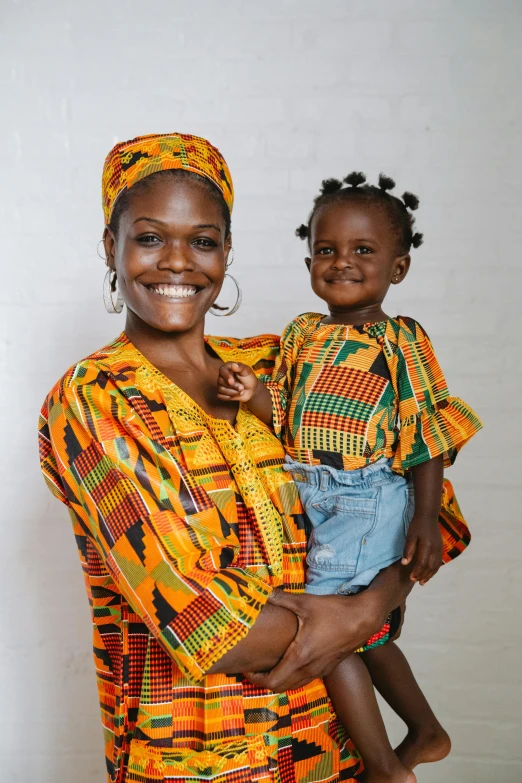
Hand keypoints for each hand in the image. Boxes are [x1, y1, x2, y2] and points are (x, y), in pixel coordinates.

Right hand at [217, 362, 258, 401]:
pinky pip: (220, 396)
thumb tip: (233, 365)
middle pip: (221, 381)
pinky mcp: (221, 393)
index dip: (226, 376)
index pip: (222, 370)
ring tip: (241, 391)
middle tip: (242, 387)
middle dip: (233, 386)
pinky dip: (229, 397)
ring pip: (221, 389)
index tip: (232, 381)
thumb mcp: (247, 371)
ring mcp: (221, 384)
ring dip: (233, 392)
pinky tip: (236, 394)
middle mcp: (222, 375)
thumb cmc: (249, 378)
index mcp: (227, 367)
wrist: (251, 389)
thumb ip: (240, 367)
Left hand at [245, 588, 385, 692]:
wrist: (364, 619)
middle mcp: (309, 668)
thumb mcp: (305, 602)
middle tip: (254, 668)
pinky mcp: (327, 667)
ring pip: (294, 685)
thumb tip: (263, 591)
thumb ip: (282, 599)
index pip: (272, 681)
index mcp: (299, 656)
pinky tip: (289, 660)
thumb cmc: (334, 611)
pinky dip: (292, 676)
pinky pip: (304, 679)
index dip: (256, 678)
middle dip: (264, 681)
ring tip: (268, 665)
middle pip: (281, 688)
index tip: (247, 668)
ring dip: (279, 680)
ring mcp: (320, 670)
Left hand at [401, 516, 442, 584]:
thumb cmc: (417, 525)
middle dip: (423, 575)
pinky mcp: (441, 548)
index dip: (417, 572)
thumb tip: (404, 563)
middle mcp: (435, 549)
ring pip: (436, 566)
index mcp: (427, 546)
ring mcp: (440, 549)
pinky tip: (429, 573)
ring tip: (423, 582)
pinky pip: (439, 562)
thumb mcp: (410, 536)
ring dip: (429, 575)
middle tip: (415, 582)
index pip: (422, 563)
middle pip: (430, 566)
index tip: (411, 578)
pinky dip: (434, 570)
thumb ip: (408, 550)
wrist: (428, 516)